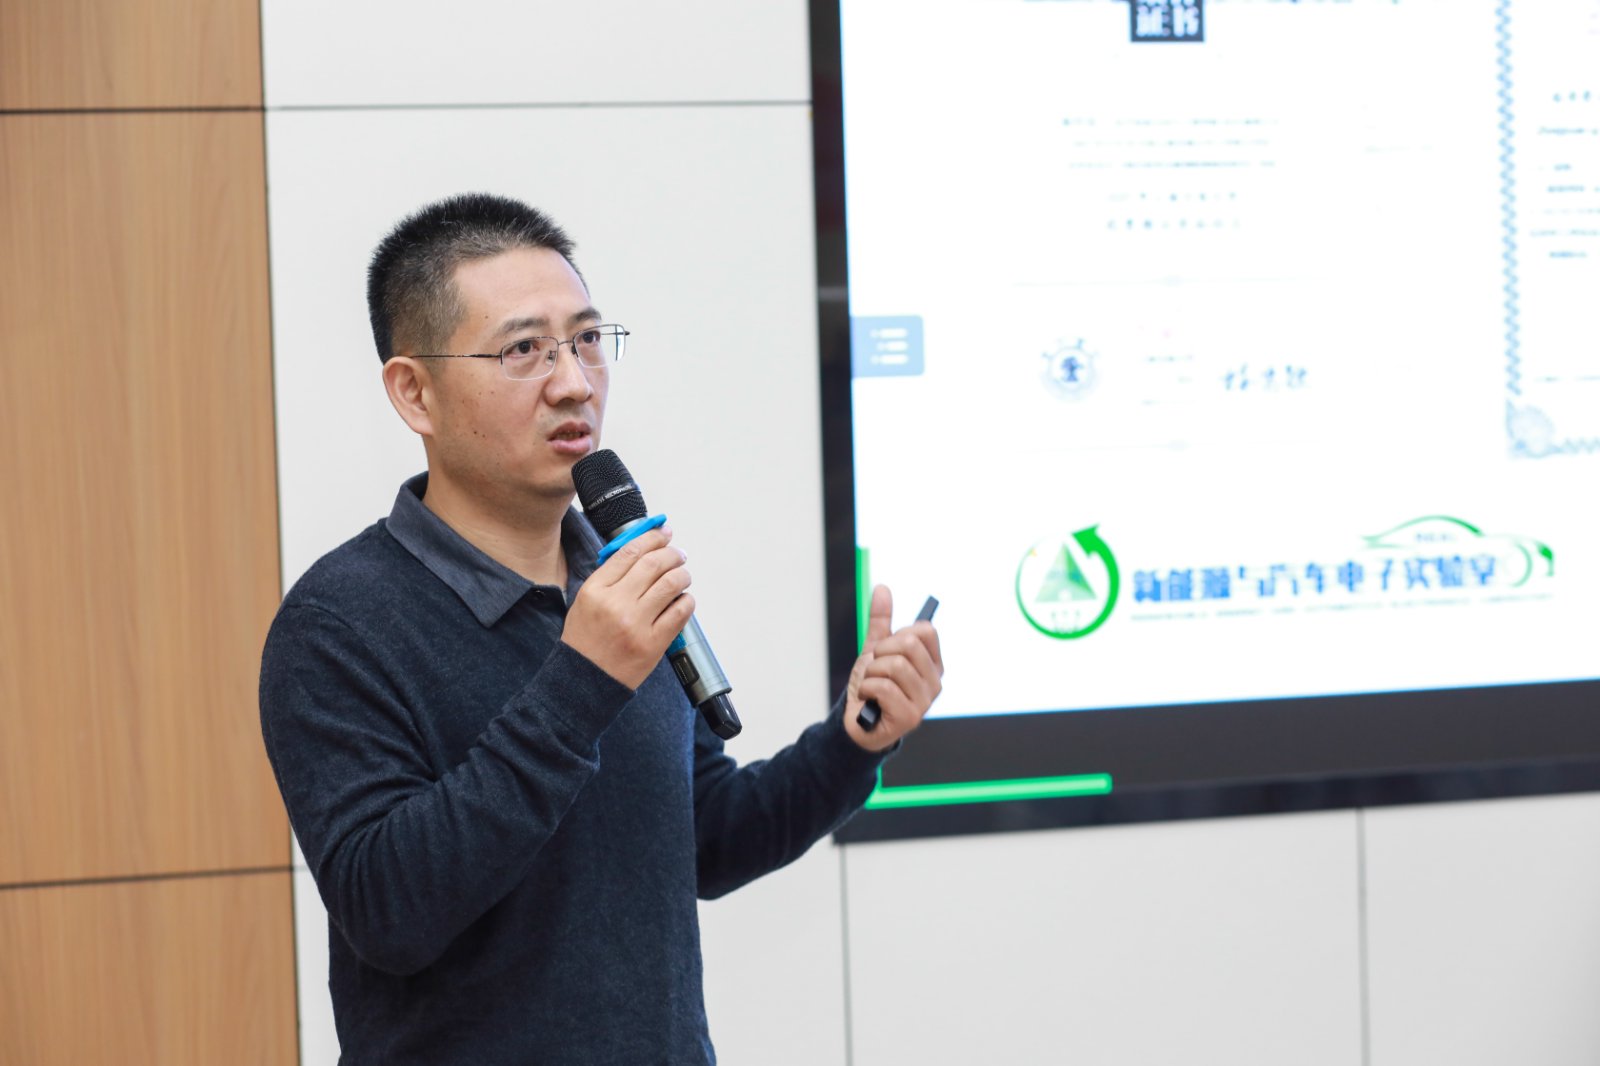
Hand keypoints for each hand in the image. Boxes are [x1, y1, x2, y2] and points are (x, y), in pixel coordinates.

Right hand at [561, 527, 693, 688]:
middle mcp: (616, 603)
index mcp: (596, 590)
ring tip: (682, 575)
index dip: (652, 537)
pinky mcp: (654, 643)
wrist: (585, 680)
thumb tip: (643, 551)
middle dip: (672, 553)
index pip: (630, 552)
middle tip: (678, 554)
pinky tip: (683, 599)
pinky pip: (681, 611)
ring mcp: (637, 624)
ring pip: (672, 583)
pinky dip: (687, 600)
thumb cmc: (586, 640)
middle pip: (654, 563)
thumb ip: (611, 576)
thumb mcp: (586, 601)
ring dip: (683, 574)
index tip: (663, 533)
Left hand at [844, 585, 942, 752]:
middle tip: (875, 670)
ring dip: (870, 673)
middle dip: (880, 653)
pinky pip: (883, 687)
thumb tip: (882, 588)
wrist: (856, 721)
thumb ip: (881, 621)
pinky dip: (866, 689)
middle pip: (908, 644)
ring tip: (870, 685)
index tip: (887, 651)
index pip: (925, 630)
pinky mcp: (910, 717)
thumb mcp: (875, 650)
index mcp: (932, 664)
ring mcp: (925, 701)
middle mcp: (935, 682)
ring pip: (893, 665)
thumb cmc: (872, 687)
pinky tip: (868, 699)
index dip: (897, 635)